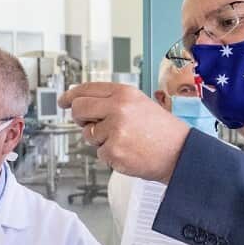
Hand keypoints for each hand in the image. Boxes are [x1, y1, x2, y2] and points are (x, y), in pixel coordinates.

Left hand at [60, 82, 190, 182]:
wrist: (180, 152)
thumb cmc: (161, 130)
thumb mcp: (139, 103)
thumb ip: (111, 100)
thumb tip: (81, 102)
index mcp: (124, 93)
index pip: (86, 89)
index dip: (71, 95)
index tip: (63, 100)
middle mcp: (117, 109)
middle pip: (78, 109)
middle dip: (79, 117)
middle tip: (89, 123)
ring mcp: (114, 131)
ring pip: (88, 134)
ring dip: (100, 139)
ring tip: (124, 139)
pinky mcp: (113, 152)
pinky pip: (99, 153)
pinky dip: (110, 155)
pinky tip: (128, 151)